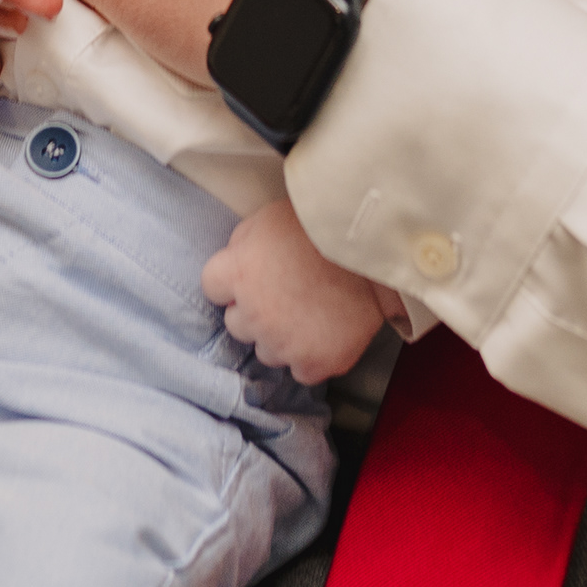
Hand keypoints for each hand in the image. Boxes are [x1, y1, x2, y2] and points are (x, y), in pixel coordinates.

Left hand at [202, 198, 403, 383]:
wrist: (376, 248)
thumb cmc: (323, 226)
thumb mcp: (270, 216)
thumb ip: (243, 243)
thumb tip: (234, 261)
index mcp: (238, 273)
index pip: (211, 286)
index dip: (233, 279)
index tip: (252, 275)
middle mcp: (254, 315)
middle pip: (237, 324)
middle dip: (254, 311)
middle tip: (285, 292)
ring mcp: (285, 345)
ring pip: (266, 351)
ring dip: (280, 337)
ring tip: (309, 311)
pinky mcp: (316, 364)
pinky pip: (301, 371)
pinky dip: (311, 357)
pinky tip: (325, 333)